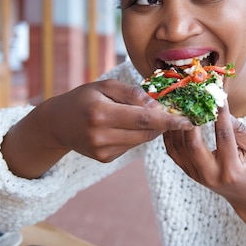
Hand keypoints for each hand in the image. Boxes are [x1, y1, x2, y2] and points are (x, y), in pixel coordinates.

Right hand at [50, 79, 194, 160]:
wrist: (56, 123)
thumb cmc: (84, 98)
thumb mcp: (105, 86)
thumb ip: (132, 94)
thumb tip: (157, 106)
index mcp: (100, 113)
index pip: (143, 118)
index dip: (168, 120)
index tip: (188, 120)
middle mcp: (101, 135)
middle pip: (145, 131)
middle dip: (163, 122)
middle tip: (174, 111)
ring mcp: (102, 150)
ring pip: (141, 140)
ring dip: (150, 128)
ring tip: (140, 114)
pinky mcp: (105, 159)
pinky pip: (131, 146)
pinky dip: (135, 135)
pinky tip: (122, 126)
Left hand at [163, 100, 245, 208]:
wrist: (245, 193)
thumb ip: (241, 130)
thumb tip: (220, 109)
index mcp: (231, 170)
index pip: (224, 137)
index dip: (221, 115)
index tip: (218, 96)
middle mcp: (210, 175)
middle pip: (193, 145)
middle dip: (191, 120)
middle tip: (192, 100)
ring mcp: (196, 175)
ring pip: (179, 147)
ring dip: (178, 124)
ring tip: (182, 105)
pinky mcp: (188, 172)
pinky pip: (173, 151)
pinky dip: (171, 134)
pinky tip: (176, 119)